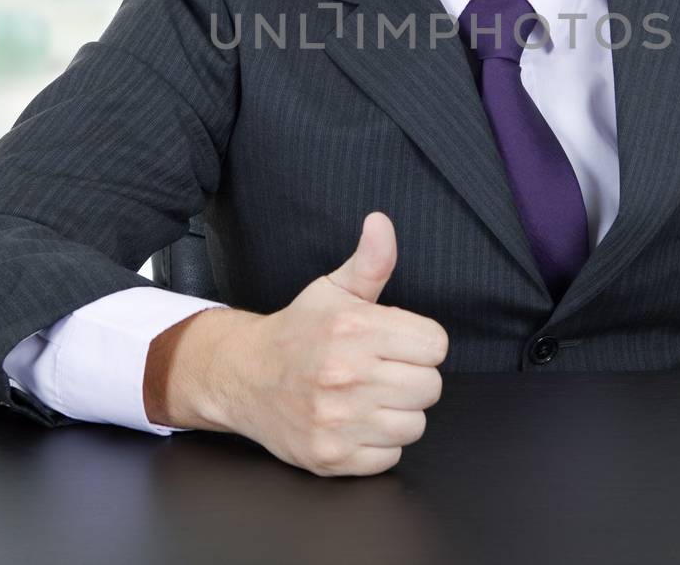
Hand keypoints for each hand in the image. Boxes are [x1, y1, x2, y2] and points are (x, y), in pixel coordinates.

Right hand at [223, 211, 448, 475]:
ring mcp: (337, 420)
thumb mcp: (333, 290)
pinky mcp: (331, 457)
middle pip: (430, 386)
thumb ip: (370, 261)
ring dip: (397, 413)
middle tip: (380, 371)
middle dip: (411, 378)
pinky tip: (355, 423)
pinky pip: (389, 456)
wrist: (244, 377)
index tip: (396, 343)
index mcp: (353, 328)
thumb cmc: (298, 332)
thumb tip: (382, 223)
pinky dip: (377, 444)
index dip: (419, 343)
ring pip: (414, 424)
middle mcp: (345, 374)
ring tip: (368, 397)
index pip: (436, 344)